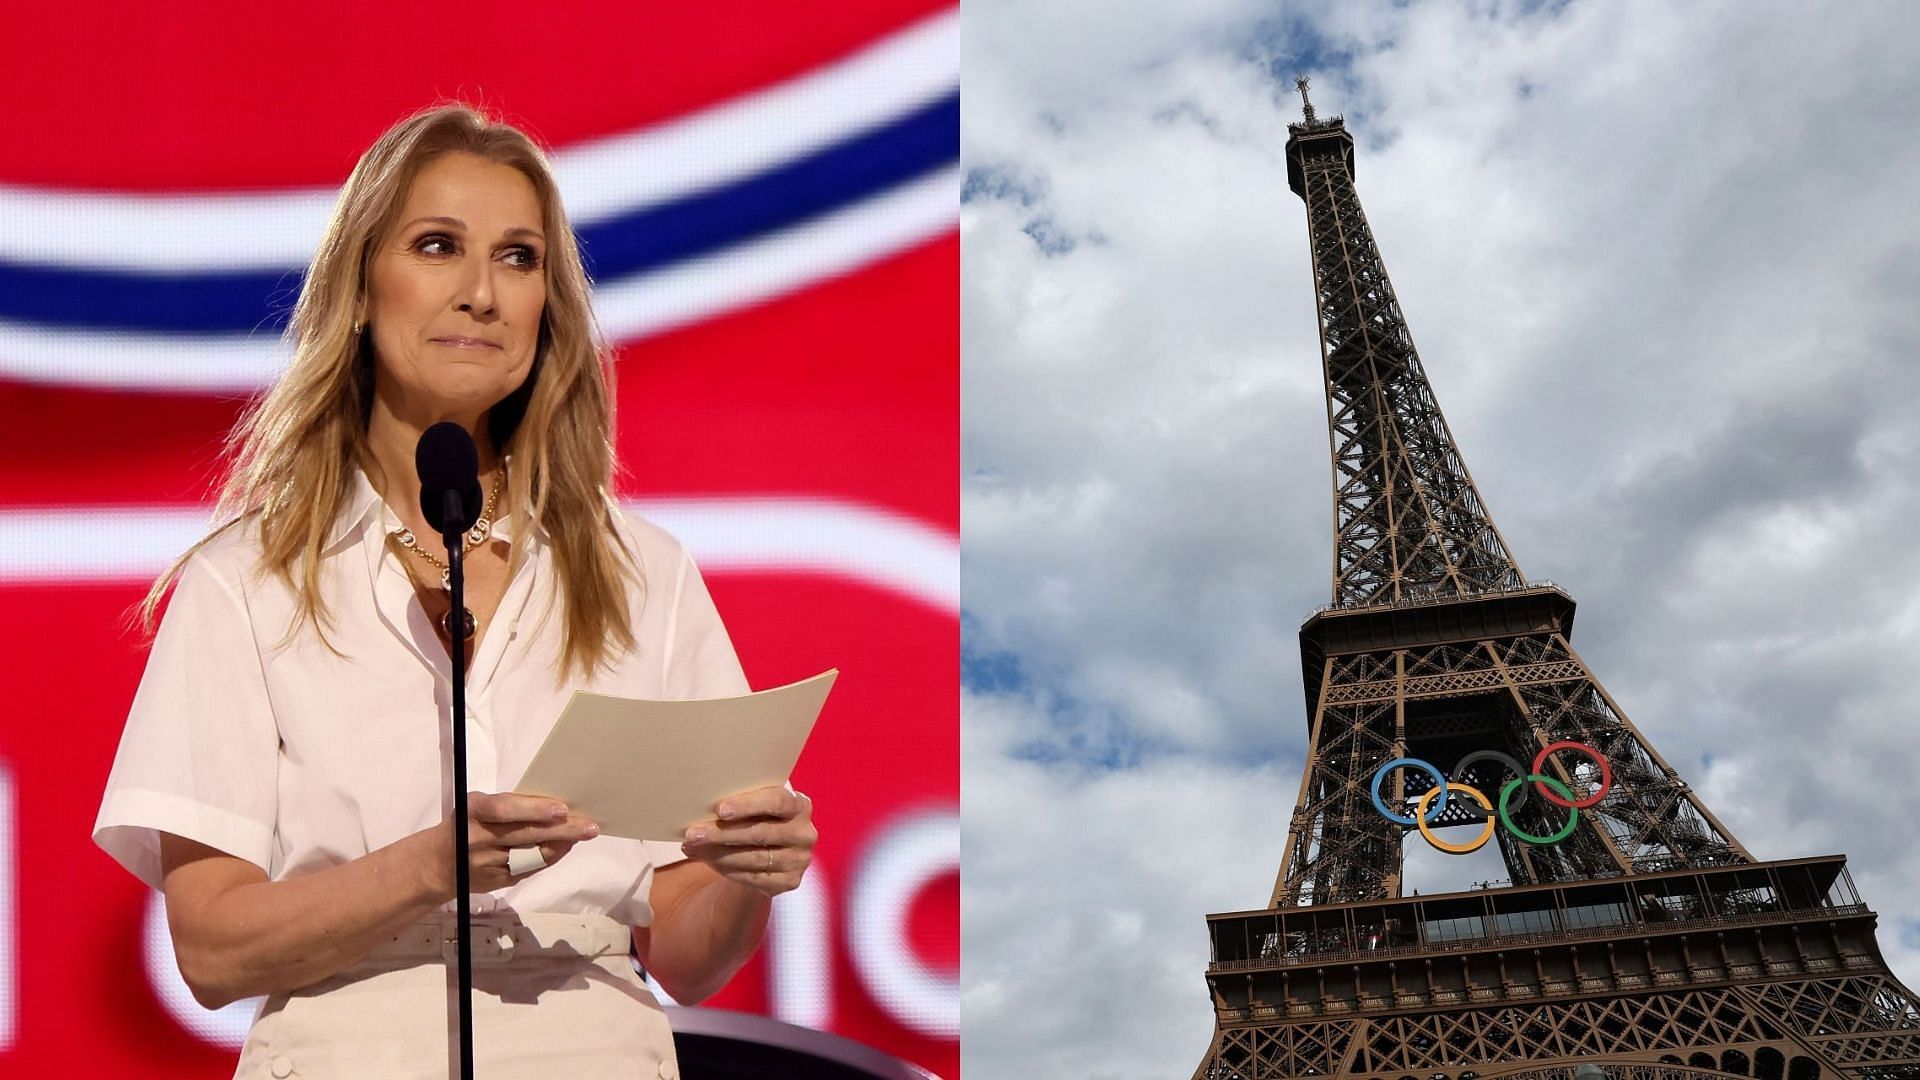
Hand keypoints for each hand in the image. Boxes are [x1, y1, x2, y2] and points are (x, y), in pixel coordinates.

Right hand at [423, 792, 599, 896]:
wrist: (437, 864)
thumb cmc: (466, 824)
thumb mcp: (478, 807)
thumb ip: (508, 806)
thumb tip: (552, 805)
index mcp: (473, 812)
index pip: (505, 809)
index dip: (534, 810)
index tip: (561, 809)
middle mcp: (479, 839)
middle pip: (525, 834)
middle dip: (561, 830)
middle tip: (589, 826)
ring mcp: (487, 864)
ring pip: (530, 855)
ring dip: (560, 845)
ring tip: (583, 835)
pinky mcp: (496, 881)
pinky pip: (529, 870)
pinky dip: (549, 858)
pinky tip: (565, 848)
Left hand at [680, 786, 814, 896]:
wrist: (768, 848)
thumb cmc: (757, 816)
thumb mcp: (755, 804)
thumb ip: (740, 801)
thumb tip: (700, 803)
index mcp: (800, 804)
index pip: (777, 801)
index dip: (749, 805)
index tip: (720, 809)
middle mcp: (805, 833)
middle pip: (761, 833)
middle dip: (722, 833)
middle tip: (693, 833)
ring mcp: (799, 860)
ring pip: (754, 858)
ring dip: (718, 853)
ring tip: (692, 847)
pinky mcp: (790, 881)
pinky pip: (753, 878)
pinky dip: (727, 869)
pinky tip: (708, 860)